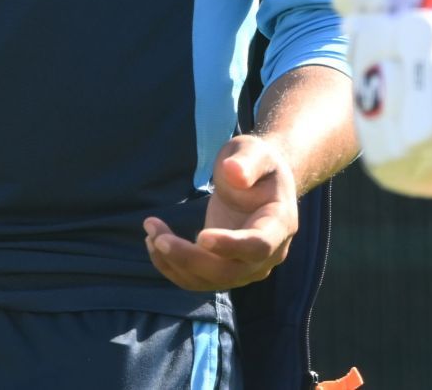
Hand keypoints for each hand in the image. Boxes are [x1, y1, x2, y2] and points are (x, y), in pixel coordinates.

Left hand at [144, 135, 296, 290]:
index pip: (258, 245)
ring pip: (209, 281)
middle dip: (189, 258)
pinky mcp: (225, 270)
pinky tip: (154, 243)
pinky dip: (172, 267)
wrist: (259, 180)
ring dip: (175, 263)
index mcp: (280, 224)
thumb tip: (233, 173)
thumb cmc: (257, 162)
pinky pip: (198, 280)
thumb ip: (247, 162)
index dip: (230, 246)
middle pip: (228, 271)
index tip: (200, 236)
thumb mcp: (254, 151)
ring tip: (151, 233)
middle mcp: (268, 255)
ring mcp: (246, 268)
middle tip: (157, 236)